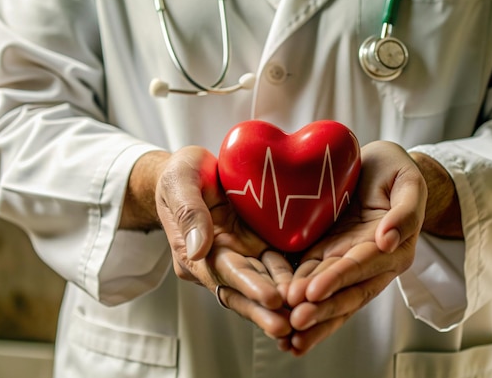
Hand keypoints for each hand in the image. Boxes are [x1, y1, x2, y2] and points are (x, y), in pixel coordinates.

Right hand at [153, 146, 292, 338]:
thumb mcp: (179, 184)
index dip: (249, 287)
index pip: (224, 274)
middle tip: (292, 324)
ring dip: (284, 298)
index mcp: (194, 253)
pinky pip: (276, 263)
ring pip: (265, 281)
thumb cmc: (180, 174)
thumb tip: (199, 250)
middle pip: (245, 289)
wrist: (190, 168)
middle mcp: (219, 259)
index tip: (271, 299)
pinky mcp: (257, 244)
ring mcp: (240, 254)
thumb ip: (189, 214)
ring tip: (307, 314)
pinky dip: (292, 277)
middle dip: (267, 308)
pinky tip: (312, 287)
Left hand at [283, 141, 427, 354]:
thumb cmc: (396, 172)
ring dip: (308, 313)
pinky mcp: (326, 254)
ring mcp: (345, 261)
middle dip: (320, 309)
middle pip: (345, 291)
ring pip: (327, 294)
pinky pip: (311, 279)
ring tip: (284, 334)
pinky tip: (280, 316)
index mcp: (393, 249)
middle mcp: (369, 262)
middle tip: (293, 322)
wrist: (377, 166)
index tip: (314, 292)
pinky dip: (297, 298)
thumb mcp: (409, 182)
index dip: (338, 279)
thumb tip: (389, 241)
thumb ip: (405, 211)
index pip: (362, 266)